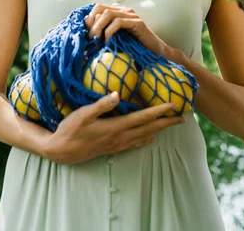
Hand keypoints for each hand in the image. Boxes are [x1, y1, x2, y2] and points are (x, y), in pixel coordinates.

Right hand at [45, 92, 186, 164]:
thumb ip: (101, 104)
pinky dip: (145, 139)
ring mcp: (117, 144)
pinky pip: (134, 143)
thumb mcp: (83, 113)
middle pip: (149, 129)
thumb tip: (118, 94)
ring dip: (159, 130)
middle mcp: (120, 137)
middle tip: (183, 117)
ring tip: (171, 125)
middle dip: (167, 122)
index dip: (159, 111)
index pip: (143, 118)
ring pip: (144, 137)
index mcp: (116, 127)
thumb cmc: (70, 129)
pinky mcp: (112, 148)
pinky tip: (150, 138)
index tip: (174, 105)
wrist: (60, 151)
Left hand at [84, 3, 169, 57]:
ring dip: (99, 27)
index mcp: (119, 12)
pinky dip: (109, 32)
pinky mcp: (138, 23)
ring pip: (108, 14)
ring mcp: (132, 15)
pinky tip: (108, 42)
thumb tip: (86, 26)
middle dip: (92, 23)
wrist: (156, 54)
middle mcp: (125, 10)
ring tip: (96, 40)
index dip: (89, 18)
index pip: (98, 7)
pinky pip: (118, 22)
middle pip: (101, 8)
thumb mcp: (115, 39)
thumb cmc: (134, 48)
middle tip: (90, 38)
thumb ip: (104, 31)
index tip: (86, 33)